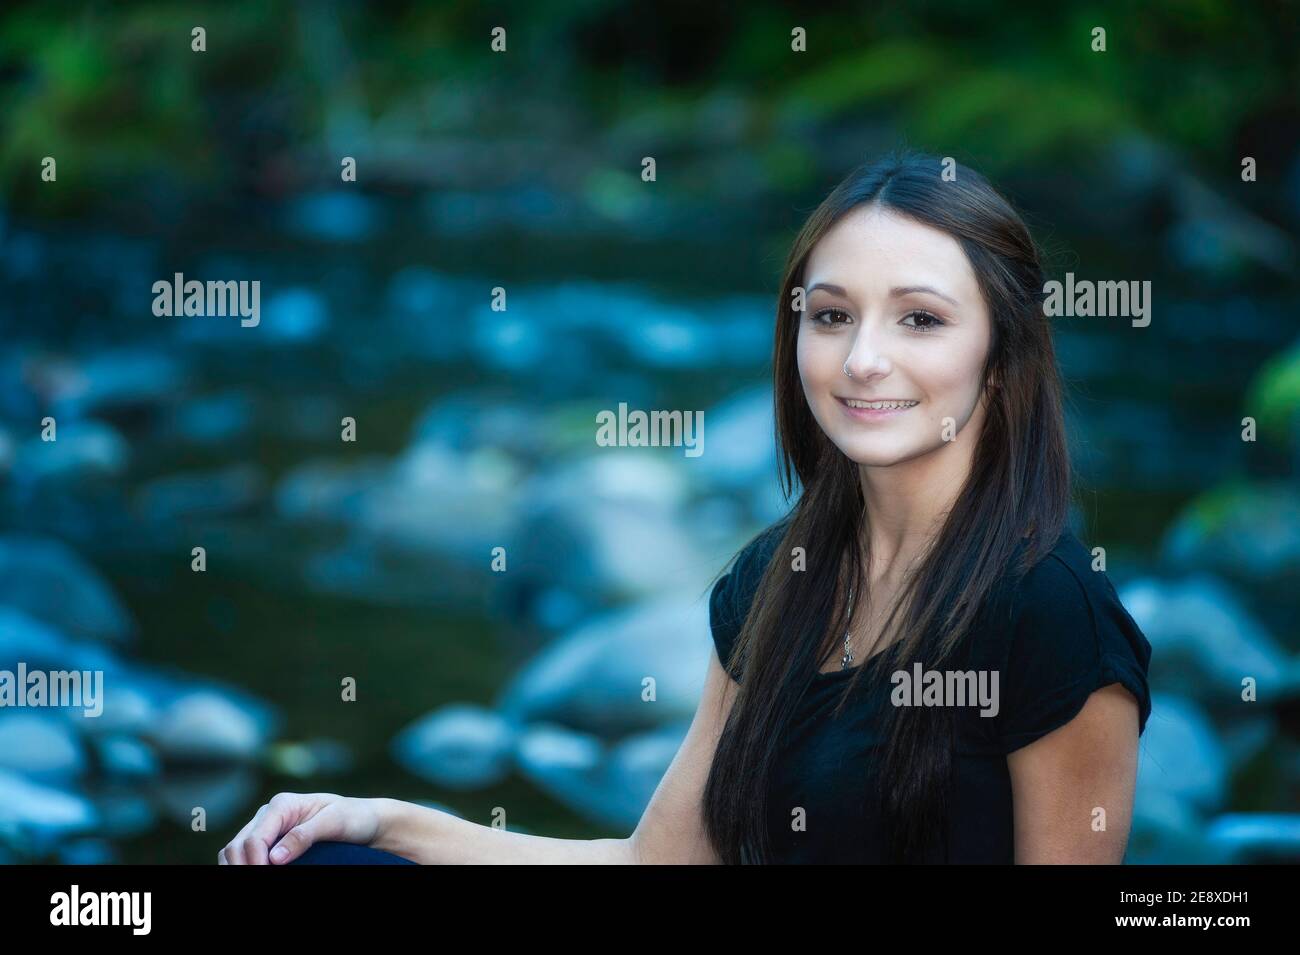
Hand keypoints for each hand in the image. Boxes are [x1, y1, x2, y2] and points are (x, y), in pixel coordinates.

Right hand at [218, 792, 383, 864]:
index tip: (267, 876)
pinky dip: (240, 865)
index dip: (255, 862)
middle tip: (259, 883)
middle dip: (243, 867)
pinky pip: (242, 855)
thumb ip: (304, 836)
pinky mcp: (267, 841)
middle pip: (238, 845)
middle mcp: (268, 814)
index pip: (256, 838)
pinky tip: (251, 873)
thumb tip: (274, 858)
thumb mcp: (334, 822)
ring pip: (233, 851)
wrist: (363, 820)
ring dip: (237, 867)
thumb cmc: (353, 817)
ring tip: (253, 880)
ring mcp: (265, 827)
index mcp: (282, 804)